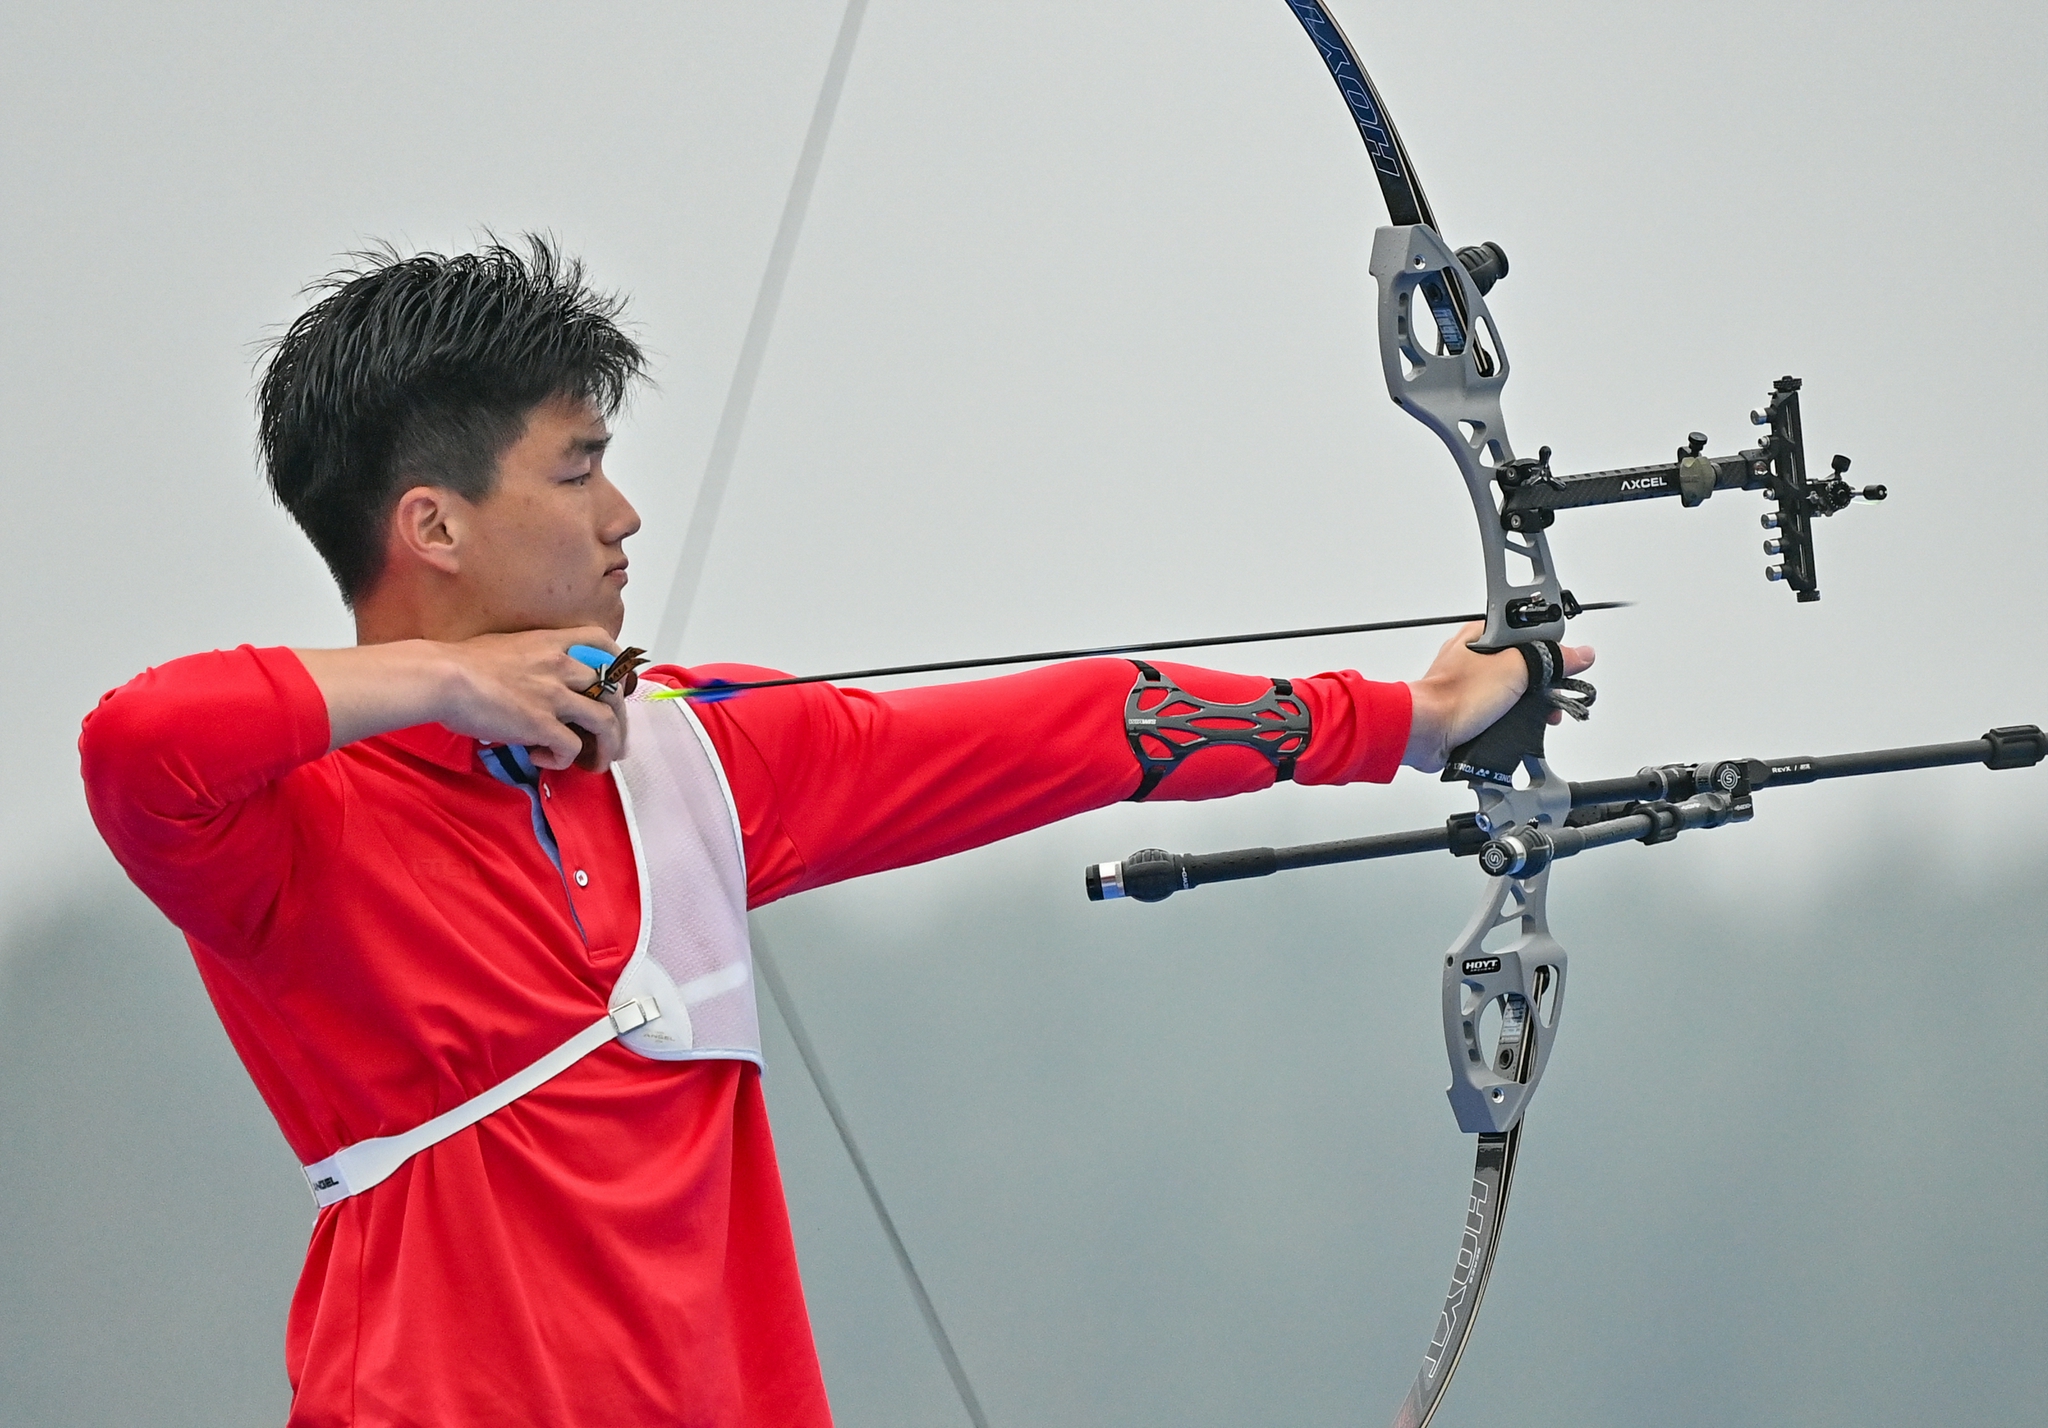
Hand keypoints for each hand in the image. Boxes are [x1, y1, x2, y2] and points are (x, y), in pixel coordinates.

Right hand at [297, 628, 628, 772]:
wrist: (440, 677)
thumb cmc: (458, 662)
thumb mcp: (504, 648)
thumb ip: (528, 660)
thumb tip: (528, 681)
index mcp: (551, 643)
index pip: (603, 643)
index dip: (618, 665)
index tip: (615, 687)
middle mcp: (561, 666)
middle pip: (613, 691)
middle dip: (619, 721)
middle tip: (612, 743)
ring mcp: (554, 695)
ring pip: (605, 722)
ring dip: (605, 748)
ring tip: (594, 764)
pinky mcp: (542, 724)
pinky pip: (571, 747)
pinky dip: (564, 760)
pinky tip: (542, 759)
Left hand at [1402, 623, 1594, 773]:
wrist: (1426, 732)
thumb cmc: (1454, 697)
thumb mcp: (1514, 668)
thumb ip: (1549, 659)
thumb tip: (1580, 653)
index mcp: (1482, 635)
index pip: (1529, 632)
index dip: (1551, 647)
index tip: (1566, 663)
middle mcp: (1476, 656)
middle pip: (1525, 663)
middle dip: (1544, 682)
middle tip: (1555, 695)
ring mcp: (1472, 684)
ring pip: (1515, 689)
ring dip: (1532, 703)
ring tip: (1543, 715)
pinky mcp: (1470, 708)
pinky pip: (1502, 709)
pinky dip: (1515, 717)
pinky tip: (1520, 725)